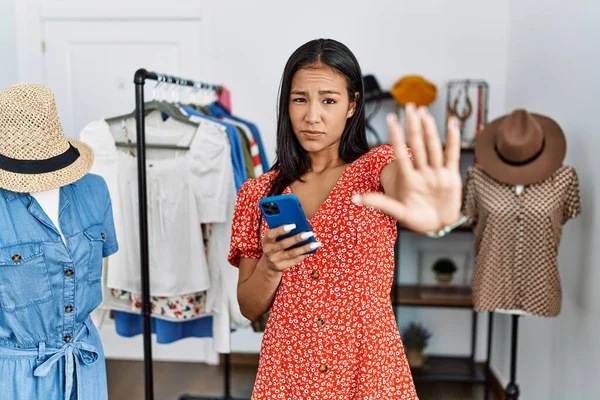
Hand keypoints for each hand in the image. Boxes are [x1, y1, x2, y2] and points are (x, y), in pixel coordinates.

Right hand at [261, 224, 321, 272]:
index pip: (271, 234)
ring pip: (292, 253)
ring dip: (304, 248)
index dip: (281, 230)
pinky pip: (294, 260)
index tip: (293, 225)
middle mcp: (269, 250)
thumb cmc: (275, 245)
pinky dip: (303, 255)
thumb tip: (299, 225)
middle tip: (308, 233)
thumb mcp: (274, 238)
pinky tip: (311, 250)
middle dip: (297, 238)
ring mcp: (275, 260)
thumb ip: (282, 232)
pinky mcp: (281, 267)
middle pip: (284, 244)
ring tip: (315, 243)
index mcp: (266, 240)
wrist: (269, 264)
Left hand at [354, 103, 462, 232]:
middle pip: (417, 145)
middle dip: (413, 126)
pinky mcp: (451, 176)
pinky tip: (452, 123)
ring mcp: (436, 173)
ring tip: (424, 112)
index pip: (400, 153)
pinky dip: (452, 140)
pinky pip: (451, 155)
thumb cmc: (417, 219)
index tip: (391, 119)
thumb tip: (354, 198)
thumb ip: (380, 203)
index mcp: (408, 178)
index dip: (396, 136)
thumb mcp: (398, 212)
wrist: (438, 227)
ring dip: (429, 129)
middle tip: (409, 106)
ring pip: (433, 147)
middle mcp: (422, 172)